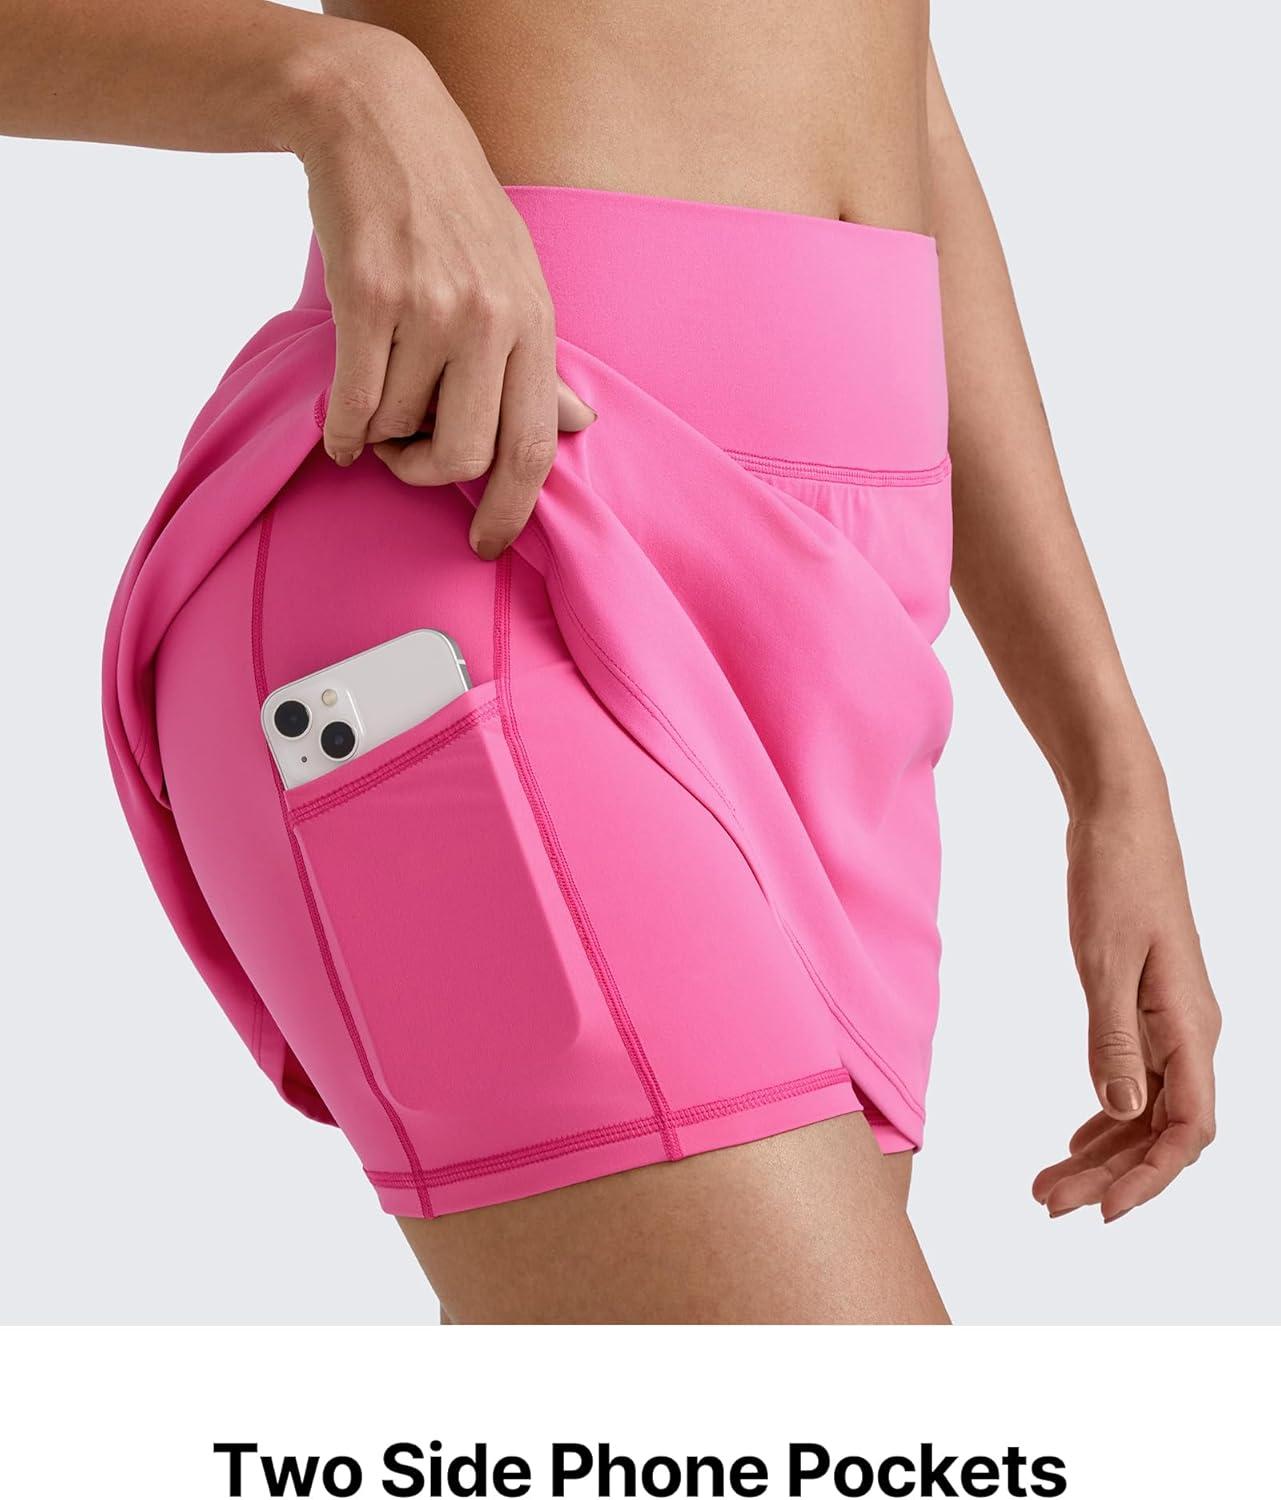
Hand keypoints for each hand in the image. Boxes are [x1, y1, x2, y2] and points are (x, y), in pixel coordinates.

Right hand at [286, 25, 595, 557]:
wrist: (381, 123)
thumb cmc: (451, 212)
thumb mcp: (516, 279)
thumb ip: (540, 362)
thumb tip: (580, 426)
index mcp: (534, 322)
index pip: (535, 443)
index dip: (512, 507)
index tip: (487, 542)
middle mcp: (490, 318)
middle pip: (468, 453)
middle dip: (429, 476)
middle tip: (408, 460)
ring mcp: (429, 305)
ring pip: (402, 426)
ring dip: (382, 436)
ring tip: (378, 397)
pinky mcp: (368, 295)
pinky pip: (355, 401)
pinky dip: (344, 433)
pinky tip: (341, 431)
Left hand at [1032, 802, 1220, 1221]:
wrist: (1120, 820)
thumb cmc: (1116, 878)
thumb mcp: (1104, 960)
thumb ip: (1114, 1040)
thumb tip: (1120, 1114)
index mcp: (1191, 1027)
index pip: (1186, 1130)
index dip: (1149, 1179)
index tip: (1103, 1211)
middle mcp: (1190, 1034)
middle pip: (1160, 1132)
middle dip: (1108, 1176)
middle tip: (1046, 1204)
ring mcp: (1170, 1023)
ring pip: (1145, 1112)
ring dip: (1100, 1154)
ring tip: (1046, 1186)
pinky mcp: (1146, 1008)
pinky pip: (1134, 1080)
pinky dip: (1104, 1116)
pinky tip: (1074, 1141)